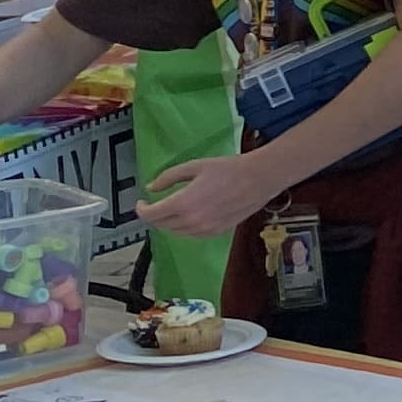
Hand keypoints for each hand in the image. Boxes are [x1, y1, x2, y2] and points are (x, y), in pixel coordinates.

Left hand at [136, 149, 292, 244]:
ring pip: (175, 232)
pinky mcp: (217, 232)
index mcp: (183, 203)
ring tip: (173, 209)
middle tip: (155, 205)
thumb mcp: (195, 166)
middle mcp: (191, 221)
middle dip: (154, 215)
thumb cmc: (229, 169)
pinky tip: (190, 216)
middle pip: (161, 225)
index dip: (140, 210)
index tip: (140, 203)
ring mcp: (205, 229)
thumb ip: (168, 178)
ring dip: (169, 222)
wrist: (260, 178)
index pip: (151, 215)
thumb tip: (151, 188)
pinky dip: (184, 227)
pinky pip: (191, 234)